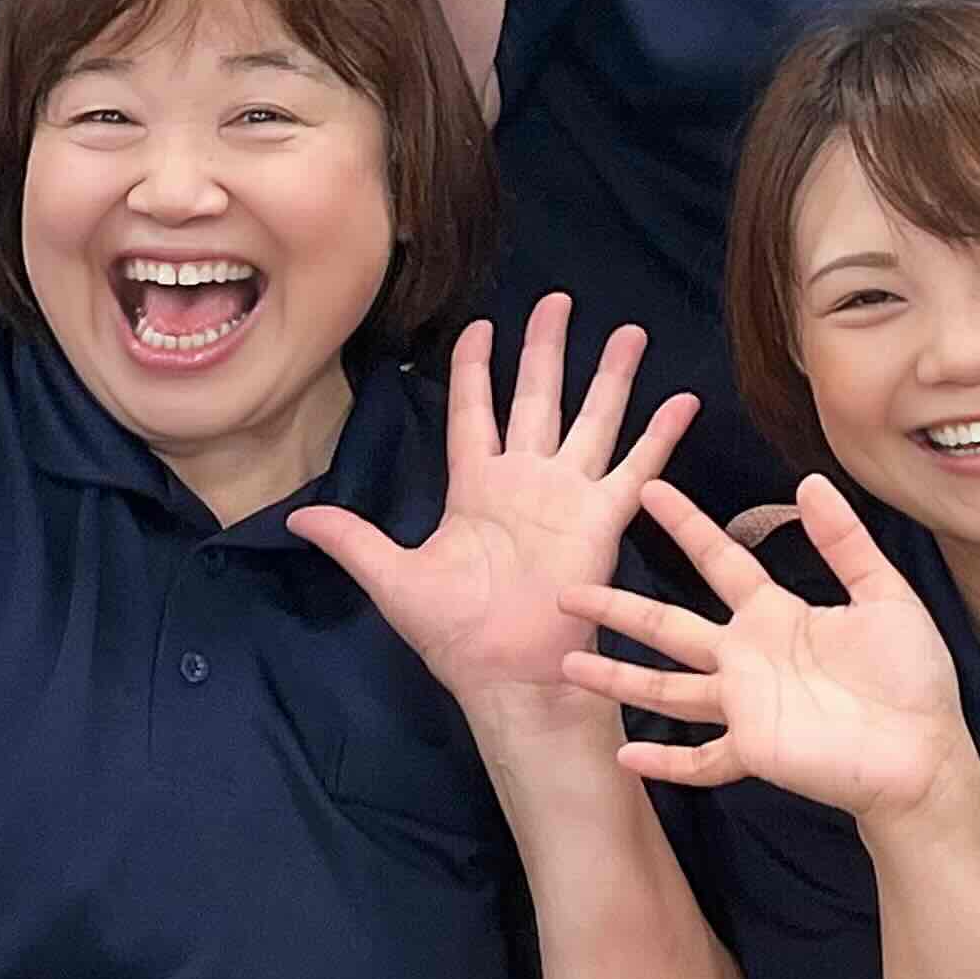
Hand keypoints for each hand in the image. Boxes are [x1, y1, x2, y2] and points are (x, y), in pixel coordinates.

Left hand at [291, 298, 697, 733]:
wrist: (507, 679)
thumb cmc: (454, 635)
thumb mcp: (394, 580)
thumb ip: (354, 541)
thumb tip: (297, 518)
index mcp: (476, 486)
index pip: (475, 410)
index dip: (477, 368)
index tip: (482, 325)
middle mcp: (526, 481)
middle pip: (538, 397)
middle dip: (547, 348)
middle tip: (559, 299)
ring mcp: (569, 498)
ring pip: (593, 419)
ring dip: (611, 377)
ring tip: (630, 331)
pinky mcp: (603, 521)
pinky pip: (636, 470)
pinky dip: (659, 436)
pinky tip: (681, 399)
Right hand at [563, 474, 976, 825]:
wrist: (926, 753)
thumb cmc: (912, 677)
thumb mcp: (885, 596)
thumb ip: (846, 543)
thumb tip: (811, 481)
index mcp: (776, 615)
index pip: (719, 560)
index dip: (685, 524)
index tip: (649, 489)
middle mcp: (748, 657)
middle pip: (669, 624)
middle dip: (619, 606)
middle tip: (568, 589)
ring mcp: (745, 706)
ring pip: (667, 688)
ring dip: (619, 677)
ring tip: (568, 666)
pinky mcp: (754, 750)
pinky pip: (701, 760)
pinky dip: (664, 762)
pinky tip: (624, 755)